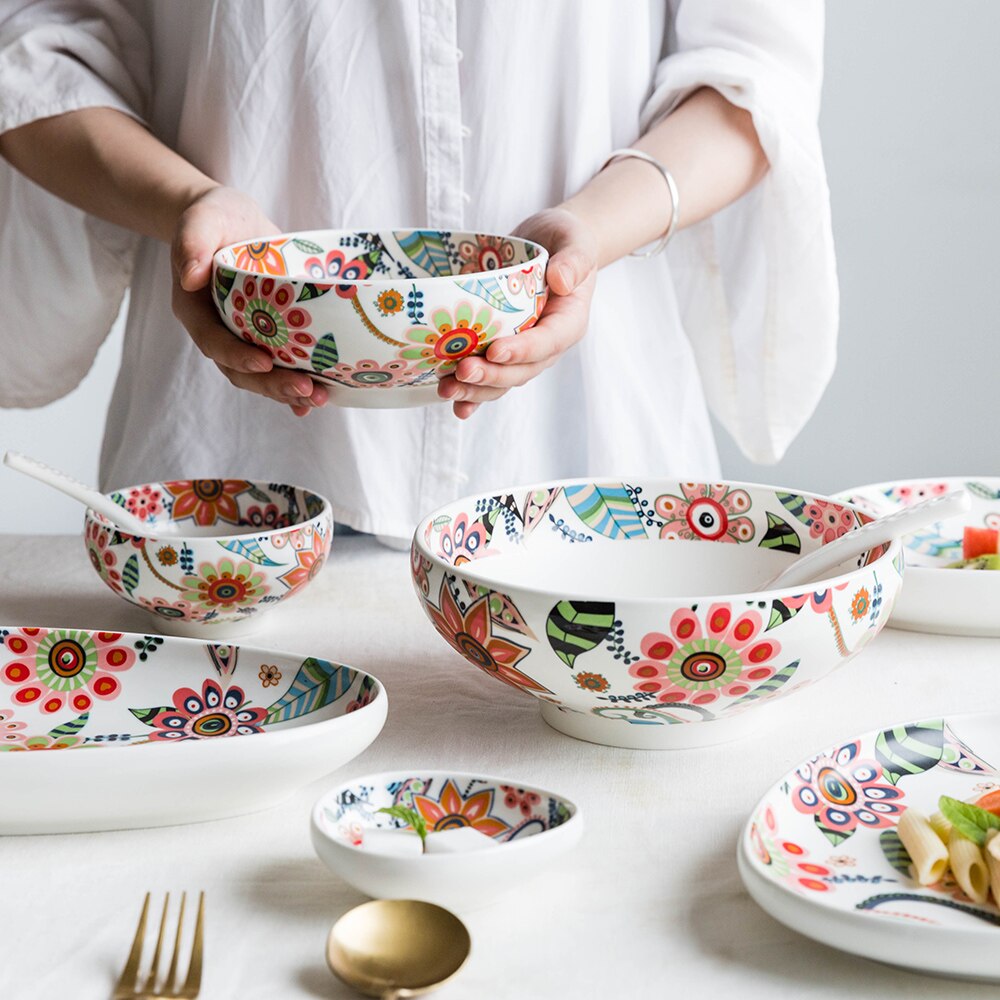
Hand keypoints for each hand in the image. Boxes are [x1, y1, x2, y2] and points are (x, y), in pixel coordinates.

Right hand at [170, 186, 328, 416]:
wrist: (234, 222)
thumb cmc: (216, 217)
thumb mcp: (203, 218)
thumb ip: (191, 241)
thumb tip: (190, 276)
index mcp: (197, 310)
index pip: (213, 341)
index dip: (237, 357)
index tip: (264, 363)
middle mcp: (219, 332)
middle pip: (241, 370)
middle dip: (272, 385)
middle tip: (305, 390)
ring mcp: (245, 339)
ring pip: (262, 376)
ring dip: (290, 392)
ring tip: (320, 398)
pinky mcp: (269, 339)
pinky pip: (281, 369)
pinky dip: (298, 387)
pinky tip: (321, 399)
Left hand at [437, 206, 597, 418]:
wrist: (551, 244)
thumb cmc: (565, 240)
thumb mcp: (574, 239)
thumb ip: (573, 260)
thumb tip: (561, 281)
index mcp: (568, 322)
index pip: (547, 342)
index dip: (522, 351)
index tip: (495, 351)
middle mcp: (547, 345)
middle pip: (521, 370)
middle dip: (491, 375)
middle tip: (462, 371)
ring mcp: (523, 351)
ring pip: (502, 380)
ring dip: (475, 389)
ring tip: (447, 390)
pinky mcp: (503, 350)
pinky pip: (489, 377)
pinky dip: (472, 394)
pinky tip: (452, 403)